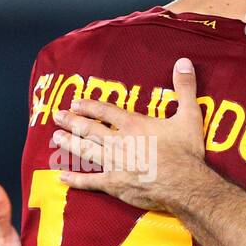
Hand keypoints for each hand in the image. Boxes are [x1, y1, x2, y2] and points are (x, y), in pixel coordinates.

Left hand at [53, 58, 207, 211]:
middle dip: (72, 121)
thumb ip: (185, 88)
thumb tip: (184, 61)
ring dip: (69, 143)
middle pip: (90, 129)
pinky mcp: (114, 185)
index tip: (76, 103)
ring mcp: (114, 163)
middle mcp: (119, 142)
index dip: (89, 106)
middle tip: (57, 116)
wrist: (184, 184)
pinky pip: (90, 181)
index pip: (105, 111)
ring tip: (56, 137)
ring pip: (86, 150)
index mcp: (134, 125)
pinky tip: (61, 177)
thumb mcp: (189, 115)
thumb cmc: (186, 152)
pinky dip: (75, 179)